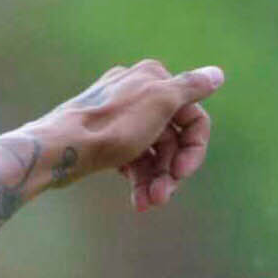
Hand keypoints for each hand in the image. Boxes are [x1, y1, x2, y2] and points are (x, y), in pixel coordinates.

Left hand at [38, 60, 220, 212]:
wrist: (60, 149)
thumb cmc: (112, 126)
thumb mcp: (159, 102)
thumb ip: (190, 88)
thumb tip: (217, 74)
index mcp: (153, 78)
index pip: (192, 117)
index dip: (193, 148)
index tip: (183, 172)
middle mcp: (138, 92)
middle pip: (173, 139)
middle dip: (171, 170)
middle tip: (163, 195)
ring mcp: (122, 117)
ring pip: (154, 153)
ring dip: (156, 181)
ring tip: (148, 203)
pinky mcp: (108, 138)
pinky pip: (134, 160)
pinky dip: (139, 180)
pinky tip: (138, 200)